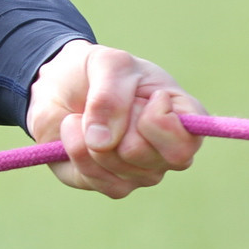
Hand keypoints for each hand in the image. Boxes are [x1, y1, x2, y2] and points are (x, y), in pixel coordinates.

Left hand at [26, 39, 203, 197]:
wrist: (61, 85)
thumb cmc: (97, 72)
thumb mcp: (107, 64)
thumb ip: (109, 97)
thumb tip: (101, 143)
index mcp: (182, 118)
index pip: (186, 143)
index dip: (158, 121)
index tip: (145, 95)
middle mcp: (168, 153)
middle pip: (142, 153)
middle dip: (116, 121)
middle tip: (111, 102)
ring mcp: (141, 173)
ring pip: (115, 165)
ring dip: (90, 133)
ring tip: (88, 115)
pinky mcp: (110, 184)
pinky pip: (93, 177)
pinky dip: (74, 148)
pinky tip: (74, 130)